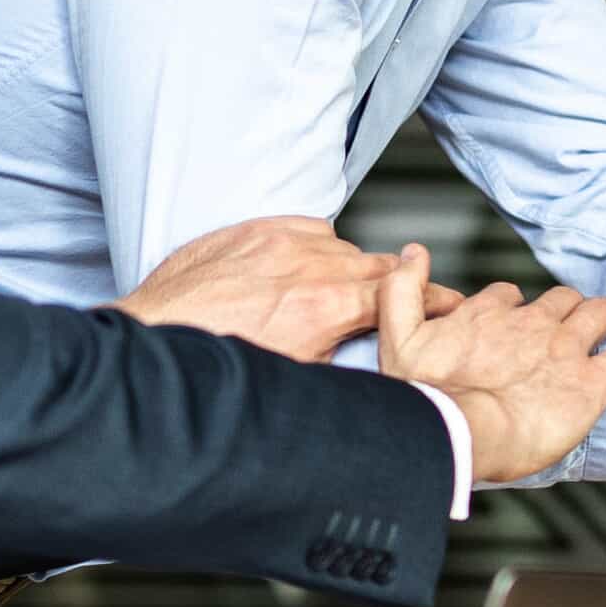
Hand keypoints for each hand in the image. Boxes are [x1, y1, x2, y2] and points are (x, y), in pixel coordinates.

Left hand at [115, 215, 444, 361]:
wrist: (154, 341)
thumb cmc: (219, 368)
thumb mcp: (297, 378)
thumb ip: (343, 358)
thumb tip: (376, 363)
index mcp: (324, 309)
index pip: (399, 293)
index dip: (432, 299)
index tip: (451, 304)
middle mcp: (307, 267)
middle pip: (377, 265)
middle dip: (395, 285)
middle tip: (404, 301)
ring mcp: (279, 242)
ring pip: (342, 246)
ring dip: (349, 268)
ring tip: (338, 293)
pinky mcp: (253, 229)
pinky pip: (308, 228)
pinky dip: (315, 246)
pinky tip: (305, 268)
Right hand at [374, 246, 605, 482]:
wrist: (457, 431)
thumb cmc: (424, 395)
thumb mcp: (396, 336)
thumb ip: (402, 291)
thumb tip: (412, 251)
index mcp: (487, 316)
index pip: (505, 297)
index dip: (514, 305)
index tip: (519, 313)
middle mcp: (531, 326)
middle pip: (560, 301)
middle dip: (574, 303)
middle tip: (588, 310)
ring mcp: (565, 350)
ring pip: (600, 315)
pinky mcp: (592, 381)